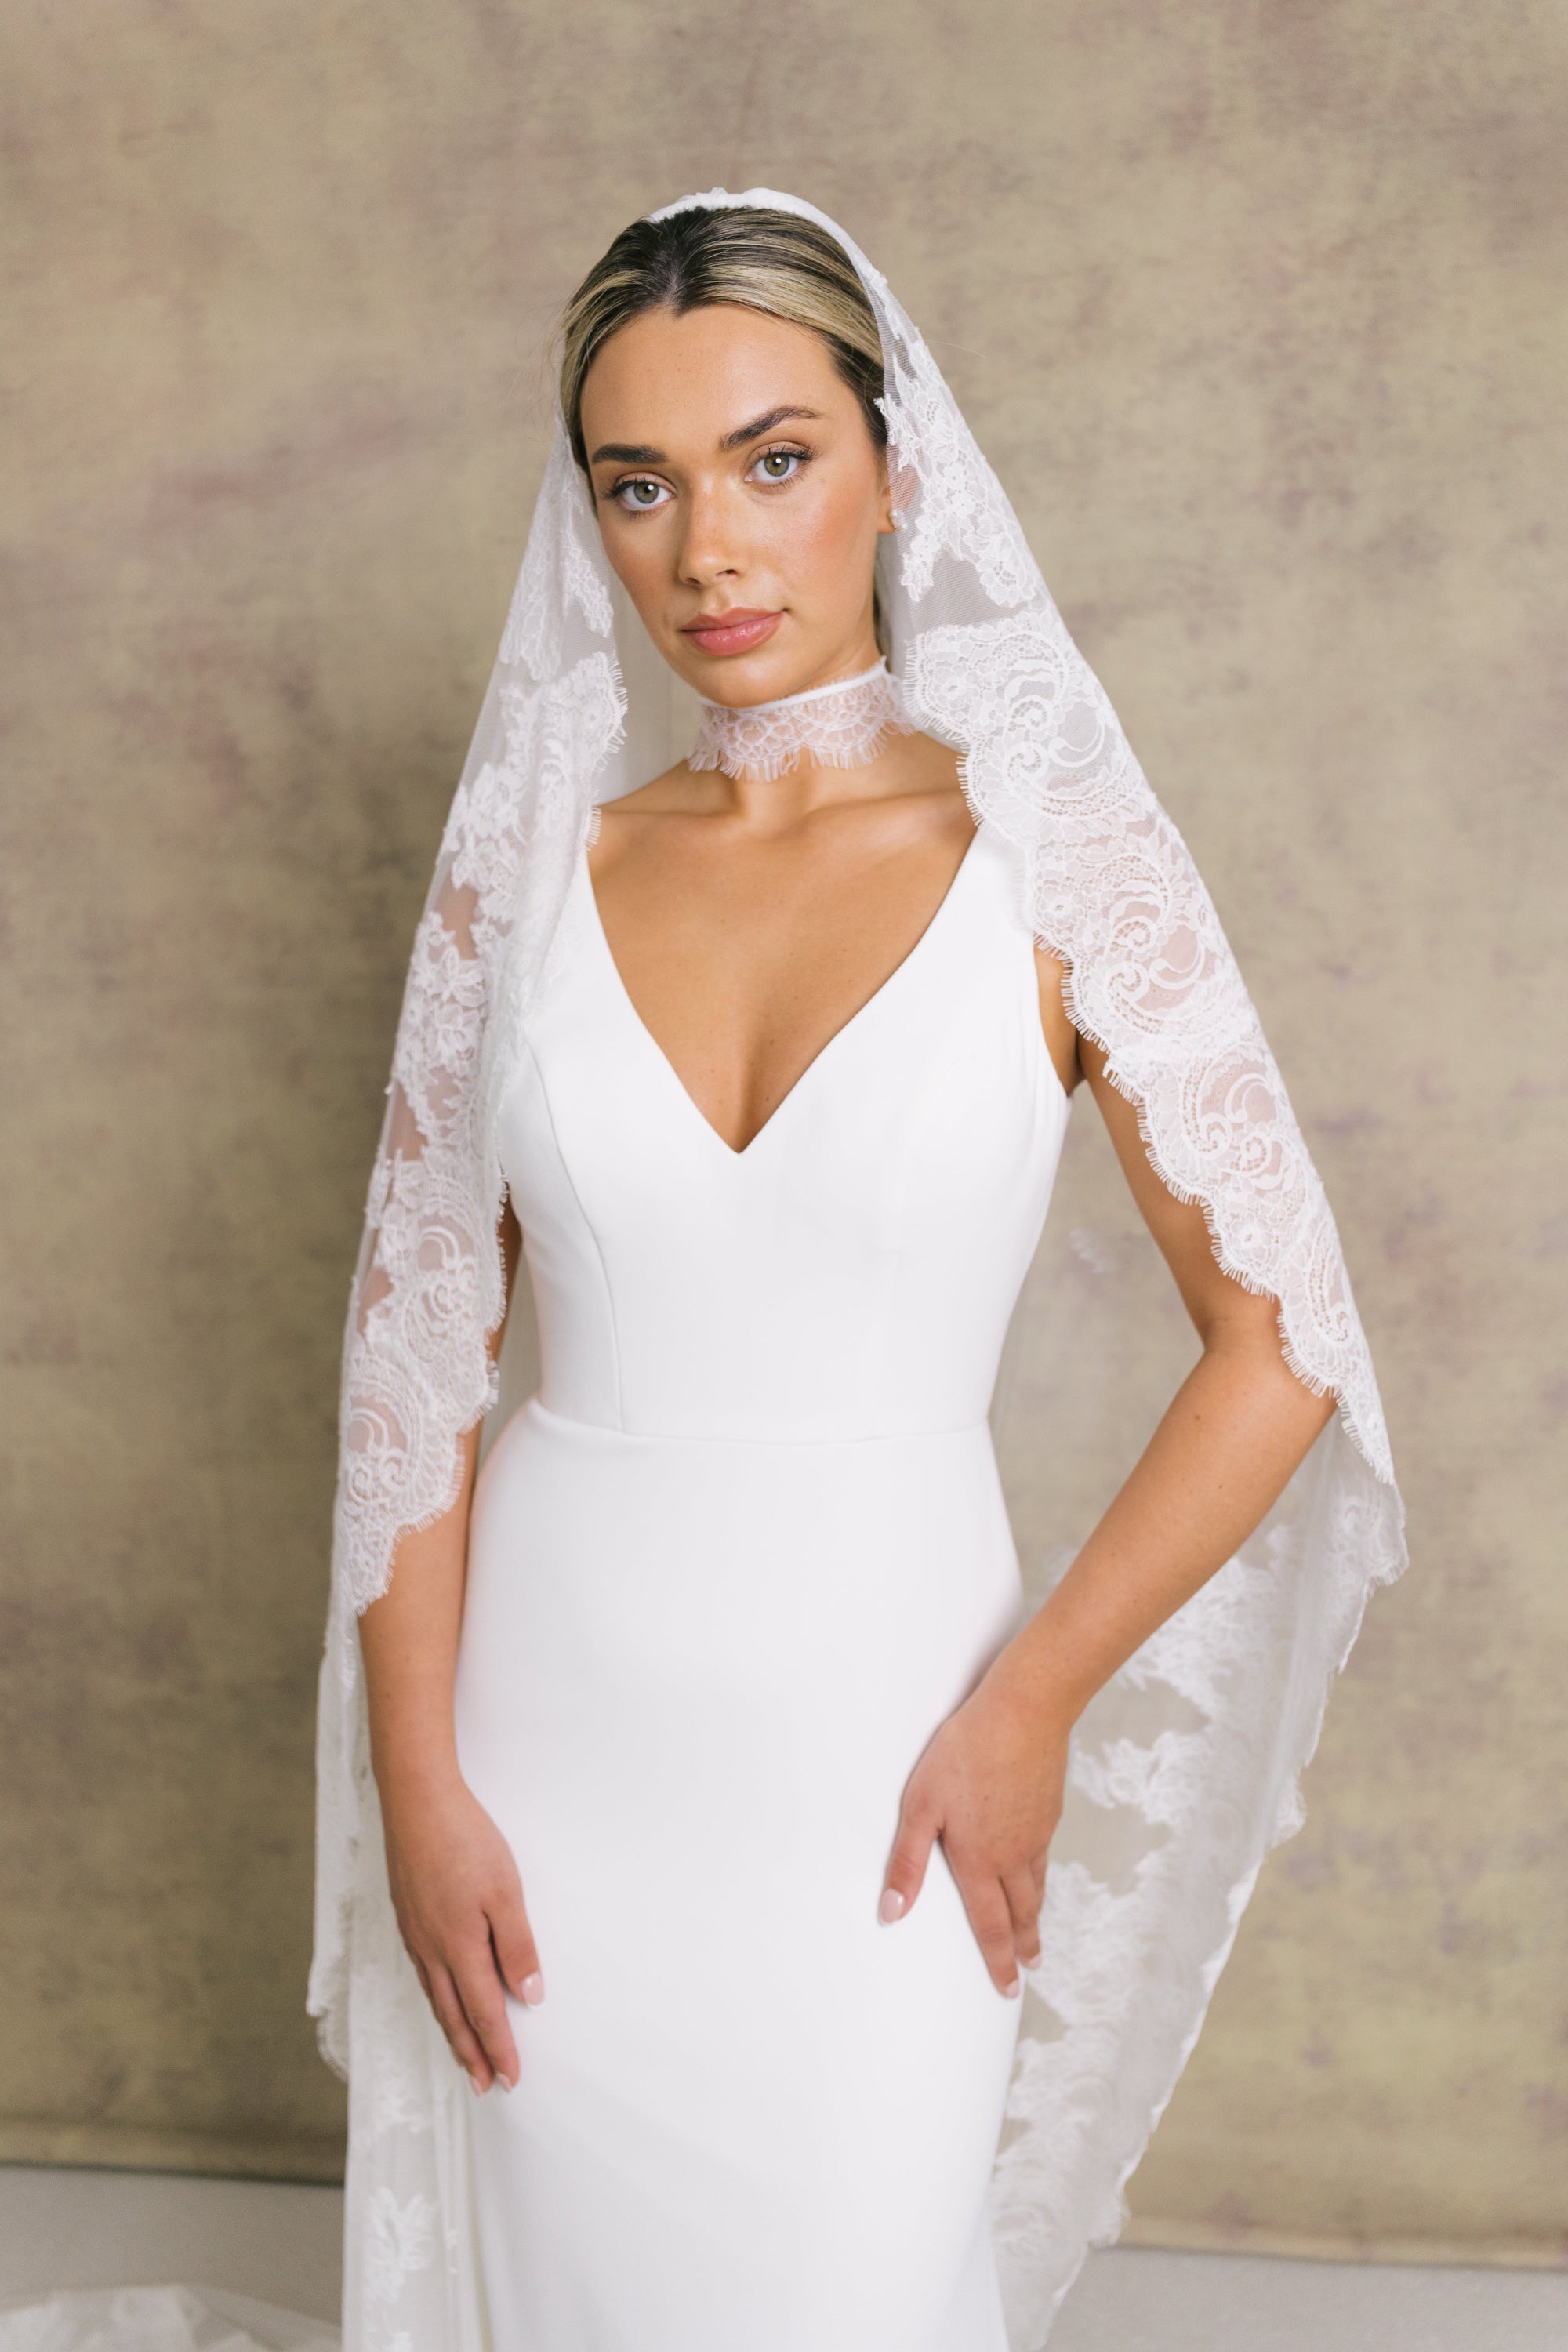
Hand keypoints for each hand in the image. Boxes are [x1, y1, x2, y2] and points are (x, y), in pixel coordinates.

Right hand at [381, 1772, 541, 2092]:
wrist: (416, 1802)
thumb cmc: (466, 1841)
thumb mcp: (505, 1892)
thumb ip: (518, 1947)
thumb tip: (530, 1997)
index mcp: (459, 1948)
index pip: (484, 2013)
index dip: (499, 2049)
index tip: (511, 2079)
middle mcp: (431, 1950)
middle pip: (454, 2016)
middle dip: (472, 2056)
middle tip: (485, 2088)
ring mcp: (415, 1934)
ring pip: (435, 1998)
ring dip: (452, 2032)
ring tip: (464, 2058)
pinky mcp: (407, 1916)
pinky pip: (422, 1974)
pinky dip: (436, 2000)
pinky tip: (441, 1999)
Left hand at [879, 1655, 1069, 1995]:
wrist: (1025, 1713)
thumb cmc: (965, 1753)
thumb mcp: (920, 1805)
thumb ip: (907, 1861)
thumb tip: (892, 1913)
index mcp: (979, 1860)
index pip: (989, 1925)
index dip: (997, 1961)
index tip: (1007, 1990)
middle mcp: (1013, 1855)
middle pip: (1021, 1912)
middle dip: (1023, 1945)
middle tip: (1030, 1969)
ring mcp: (1037, 1832)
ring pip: (1036, 1884)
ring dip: (1035, 1913)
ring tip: (1035, 1930)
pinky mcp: (1048, 1808)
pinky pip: (1044, 1854)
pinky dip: (1042, 1875)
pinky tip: (1036, 1867)